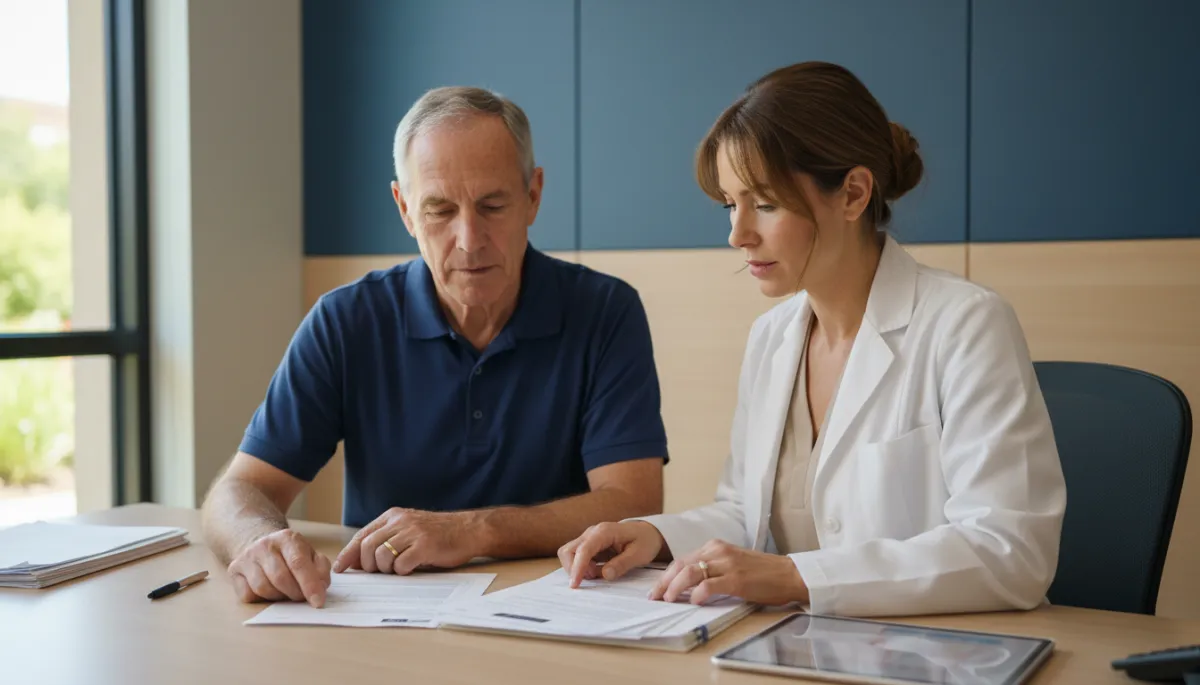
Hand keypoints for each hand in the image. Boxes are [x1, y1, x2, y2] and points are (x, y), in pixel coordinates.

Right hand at [227, 529, 331, 607]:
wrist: (258, 542)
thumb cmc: (289, 554)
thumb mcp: (310, 554)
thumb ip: (320, 568)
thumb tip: (321, 587)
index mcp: (287, 538)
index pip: (298, 563)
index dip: (310, 584)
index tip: (318, 602)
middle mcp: (264, 545)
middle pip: (280, 577)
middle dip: (294, 593)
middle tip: (302, 598)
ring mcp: (247, 558)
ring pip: (263, 588)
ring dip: (278, 598)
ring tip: (285, 593)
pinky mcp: (234, 570)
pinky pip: (247, 594)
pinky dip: (260, 600)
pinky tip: (269, 593)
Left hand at [332, 508, 481, 575]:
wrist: (469, 529)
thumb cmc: (438, 534)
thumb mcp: (409, 529)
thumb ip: (387, 539)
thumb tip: (359, 561)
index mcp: (393, 516)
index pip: (362, 535)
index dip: (348, 554)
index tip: (341, 568)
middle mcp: (401, 521)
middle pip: (367, 546)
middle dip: (367, 565)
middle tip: (379, 572)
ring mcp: (413, 532)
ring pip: (381, 556)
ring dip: (386, 569)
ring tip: (399, 569)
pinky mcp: (425, 545)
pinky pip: (401, 564)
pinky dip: (402, 571)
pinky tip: (412, 568)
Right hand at [558, 521, 665, 587]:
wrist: (647, 533)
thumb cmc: (645, 541)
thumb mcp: (639, 554)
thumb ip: (622, 564)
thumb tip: (605, 574)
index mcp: (604, 532)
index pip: (584, 549)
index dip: (577, 567)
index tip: (575, 584)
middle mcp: (592, 533)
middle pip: (568, 550)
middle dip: (573, 568)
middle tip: (593, 577)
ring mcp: (589, 538)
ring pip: (570, 554)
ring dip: (578, 569)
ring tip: (597, 574)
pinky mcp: (589, 545)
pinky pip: (577, 558)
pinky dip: (583, 568)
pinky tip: (598, 571)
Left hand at [649, 539, 807, 606]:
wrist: (789, 574)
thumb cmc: (762, 573)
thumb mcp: (732, 563)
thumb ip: (712, 568)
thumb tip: (687, 585)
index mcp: (715, 546)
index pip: (682, 560)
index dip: (666, 576)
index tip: (657, 589)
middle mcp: (718, 551)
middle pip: (681, 565)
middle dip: (663, 582)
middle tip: (654, 597)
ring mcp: (727, 564)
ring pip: (690, 573)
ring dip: (674, 587)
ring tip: (668, 600)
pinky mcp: (736, 579)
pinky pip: (708, 585)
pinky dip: (696, 594)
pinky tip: (693, 602)